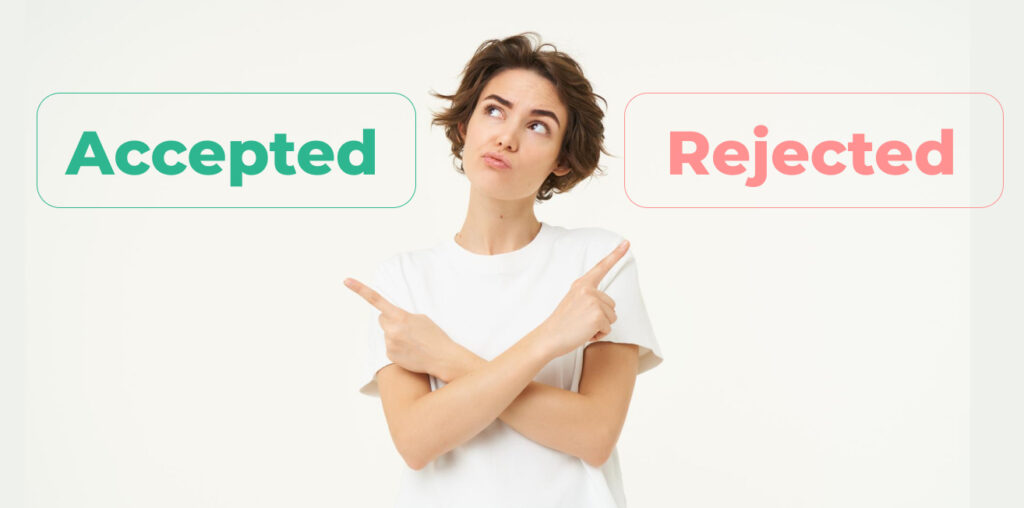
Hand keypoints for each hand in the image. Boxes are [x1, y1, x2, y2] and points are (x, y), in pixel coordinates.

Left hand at [344, 277, 456, 376]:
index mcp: (400, 316)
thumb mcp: (420, 318)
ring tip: (413, 342)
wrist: (442, 358)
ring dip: (396, 335)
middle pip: (382, 319)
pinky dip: (397, 347)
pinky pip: (389, 346)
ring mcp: (389, 343)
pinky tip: (410, 350)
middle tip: (407, 328)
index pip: (376, 300)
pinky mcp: (390, 355)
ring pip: (387, 333)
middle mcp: (392, 330)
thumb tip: (391, 319)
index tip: (346, 280)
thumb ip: (403, 315)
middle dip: (391, 321)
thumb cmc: (434, 336)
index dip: (360, 289)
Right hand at [535, 240, 628, 358]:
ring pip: (612, 317)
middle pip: (612, 305)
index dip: (616, 255)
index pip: (601, 267)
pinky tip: (584, 333)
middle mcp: (588, 289)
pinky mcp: (597, 316)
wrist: (549, 337)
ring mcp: (593, 301)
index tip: (626, 242)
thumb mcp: (573, 301)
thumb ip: (588, 296)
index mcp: (582, 284)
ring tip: (582, 327)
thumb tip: (605, 305)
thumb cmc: (562, 323)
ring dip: (600, 326)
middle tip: (581, 321)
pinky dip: (599, 335)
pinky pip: (608, 328)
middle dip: (601, 317)